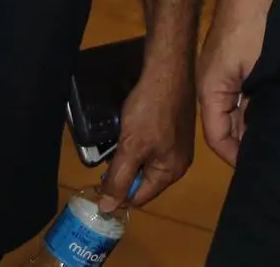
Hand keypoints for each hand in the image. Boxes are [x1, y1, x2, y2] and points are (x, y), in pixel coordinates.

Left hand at [95, 58, 194, 214]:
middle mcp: (179, 162)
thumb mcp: (131, 148)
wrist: (168, 69)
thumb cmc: (150, 110)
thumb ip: (118, 180)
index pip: (139, 198)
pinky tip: (129, 129)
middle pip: (143, 181)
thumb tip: (107, 210)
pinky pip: (152, 146)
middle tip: (107, 158)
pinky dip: (138, 143)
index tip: (100, 179)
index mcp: (172, 172)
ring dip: (129, 157)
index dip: (117, 192)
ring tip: (116, 142)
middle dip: (123, 173)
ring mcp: (178, 143)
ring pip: (146, 162)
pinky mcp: (174, 127)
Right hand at [196, 0, 270, 167]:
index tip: (257, 168)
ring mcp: (224, 68)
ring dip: (255, 121)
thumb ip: (256, 105)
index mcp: (210, 89)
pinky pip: (244, 89)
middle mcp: (212, 82)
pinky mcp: (237, 56)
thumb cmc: (256, 24)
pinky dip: (259, 101)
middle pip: (226, 123)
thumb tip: (261, 135)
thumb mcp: (259, 70)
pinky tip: (279, 107)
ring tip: (278, 136)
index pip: (217, 137)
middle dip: (247, 141)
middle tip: (273, 154)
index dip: (236, 156)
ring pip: (237, 106)